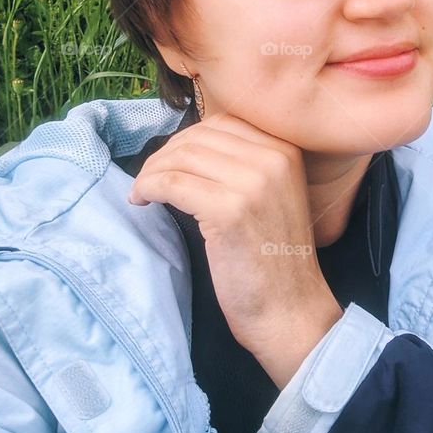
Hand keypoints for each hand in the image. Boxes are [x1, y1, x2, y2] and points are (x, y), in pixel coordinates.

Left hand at [127, 112, 343, 386]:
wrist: (290, 309)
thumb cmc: (274, 259)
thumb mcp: (272, 196)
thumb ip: (245, 165)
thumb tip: (188, 146)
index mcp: (286, 151)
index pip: (222, 123)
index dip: (187, 139)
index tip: (170, 162)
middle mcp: (274, 159)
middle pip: (199, 136)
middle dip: (165, 154)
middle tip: (148, 179)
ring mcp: (253, 183)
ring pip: (182, 157)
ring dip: (152, 171)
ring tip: (143, 191)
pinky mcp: (228, 210)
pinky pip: (172, 183)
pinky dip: (148, 188)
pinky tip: (142, 201)